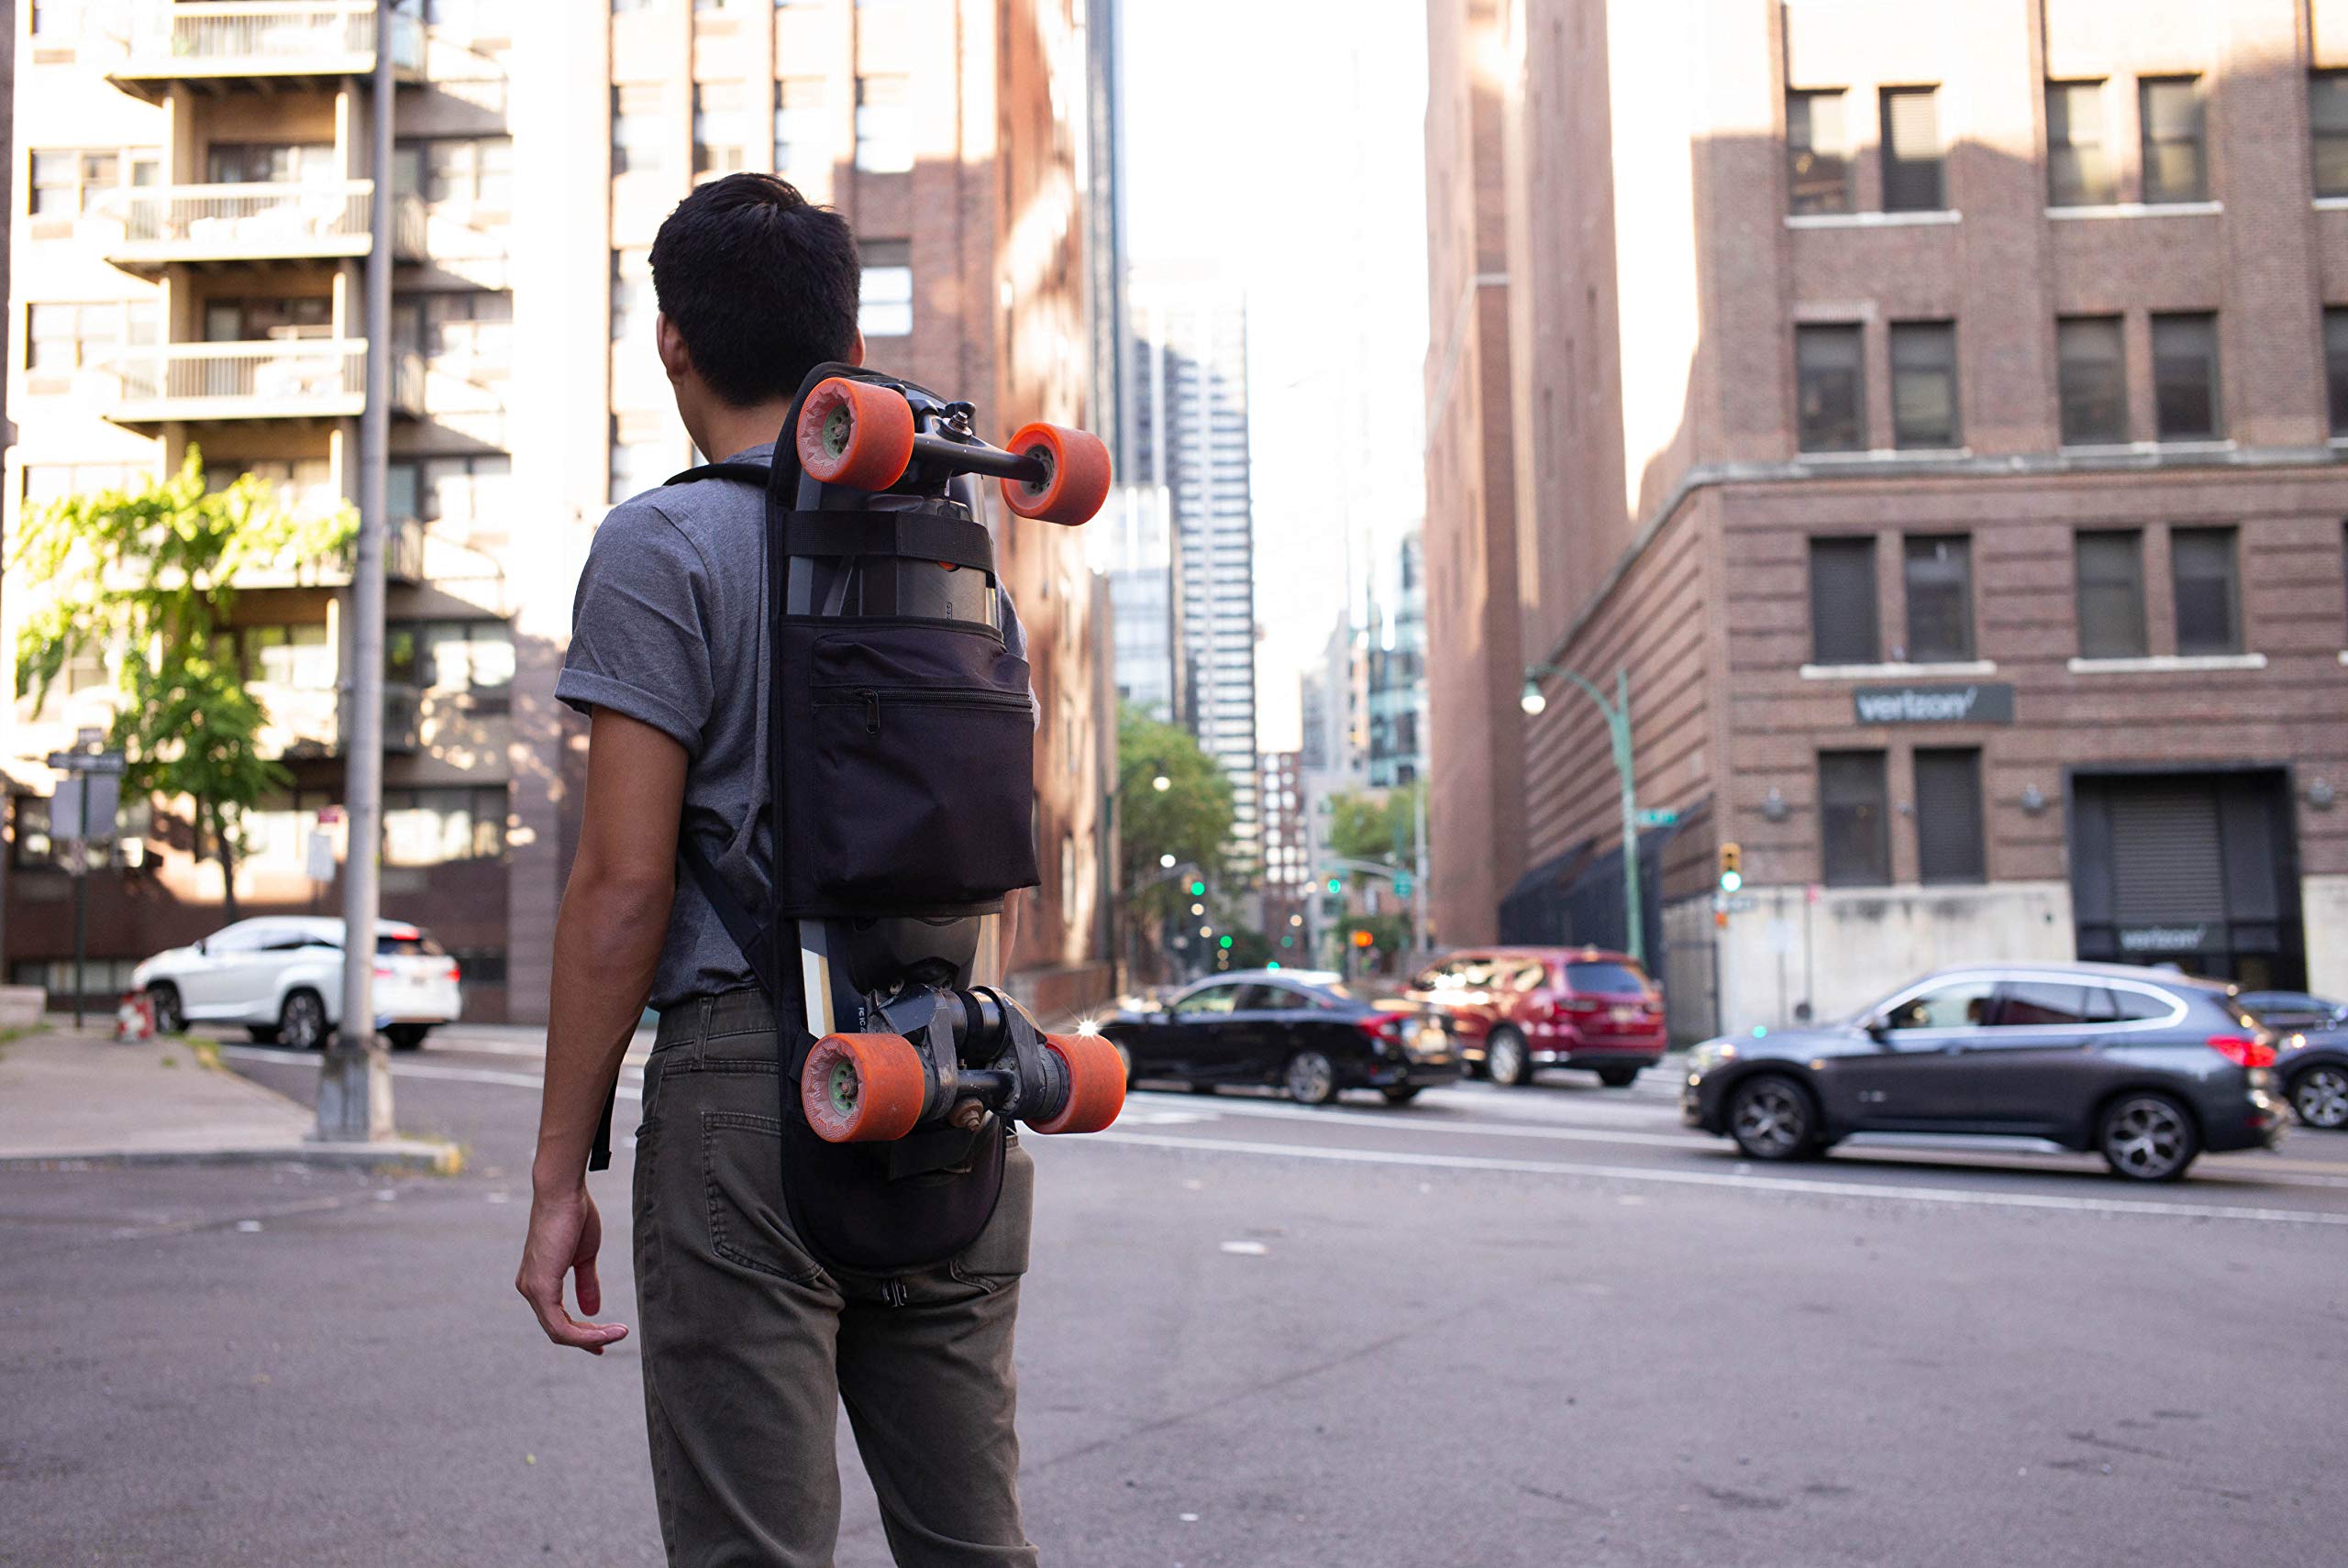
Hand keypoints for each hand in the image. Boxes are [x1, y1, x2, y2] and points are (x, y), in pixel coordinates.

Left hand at [516, 1182, 629, 1354]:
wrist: (563, 1193)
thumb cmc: (573, 1217)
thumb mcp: (583, 1257)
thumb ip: (586, 1284)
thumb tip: (592, 1311)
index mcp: (538, 1281)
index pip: (557, 1318)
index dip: (581, 1332)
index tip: (604, 1338)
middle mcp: (529, 1288)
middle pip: (557, 1329)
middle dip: (586, 1339)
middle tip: (609, 1343)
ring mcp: (532, 1290)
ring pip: (558, 1331)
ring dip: (590, 1338)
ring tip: (618, 1334)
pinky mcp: (541, 1288)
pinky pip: (560, 1325)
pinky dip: (585, 1333)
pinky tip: (606, 1330)